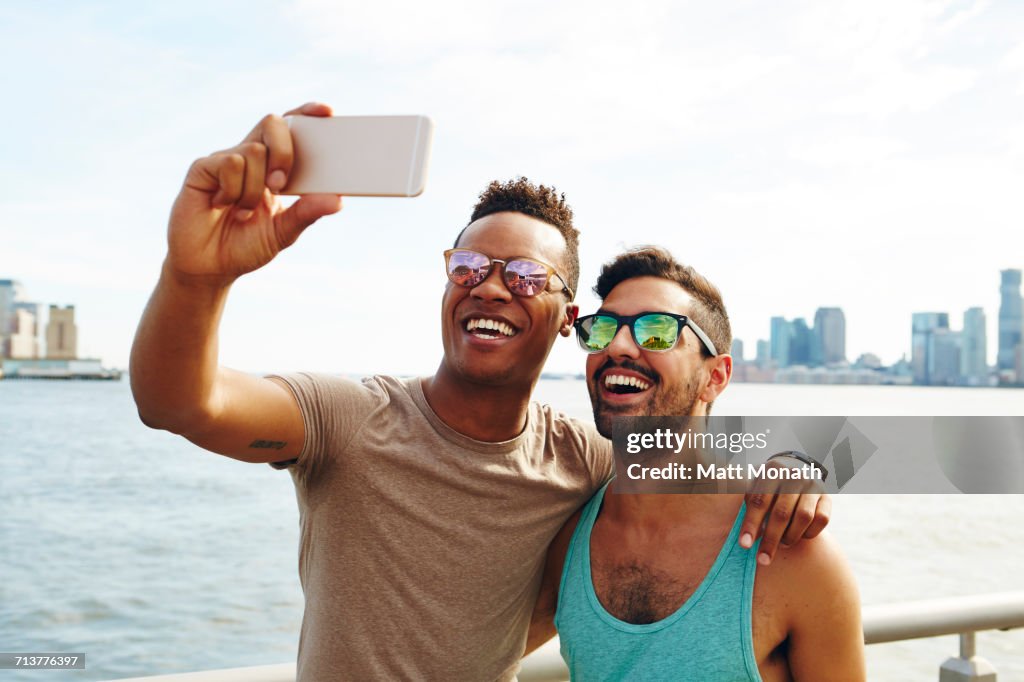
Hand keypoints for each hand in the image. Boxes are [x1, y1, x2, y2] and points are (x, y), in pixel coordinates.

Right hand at [166, 102, 342, 283]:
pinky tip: (222, 206)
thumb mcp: (283, 232)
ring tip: (243, 213)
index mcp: (273, 167)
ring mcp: (225, 160)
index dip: (306, 114)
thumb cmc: (246, 246)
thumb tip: (338, 200)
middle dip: (285, 151)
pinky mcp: (202, 168)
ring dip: (255, 188)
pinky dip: (233, 189)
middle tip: (281, 184)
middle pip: (273, 124)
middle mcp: (250, 157)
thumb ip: (307, 213)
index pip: (291, 129)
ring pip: (253, 150)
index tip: (328, 112)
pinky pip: (229, 163)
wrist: (208, 267)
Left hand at [739, 468, 830, 564]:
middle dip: (771, 539)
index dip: (751, 524)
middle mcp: (794, 476)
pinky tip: (800, 536)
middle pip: (782, 513)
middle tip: (762, 559)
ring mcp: (813, 486)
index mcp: (772, 471)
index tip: (745, 545)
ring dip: (790, 537)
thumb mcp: (756, 486)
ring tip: (782, 544)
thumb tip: (746, 537)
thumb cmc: (770, 485)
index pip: (759, 501)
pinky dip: (809, 533)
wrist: (798, 468)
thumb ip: (750, 506)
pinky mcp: (827, 497)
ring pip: (804, 517)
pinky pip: (821, 520)